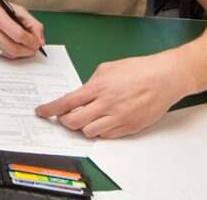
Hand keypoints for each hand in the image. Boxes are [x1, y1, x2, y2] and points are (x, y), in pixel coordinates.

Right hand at [0, 0, 44, 57]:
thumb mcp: (15, 8)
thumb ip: (31, 23)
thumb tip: (40, 41)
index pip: (18, 34)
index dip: (31, 41)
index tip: (36, 43)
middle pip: (13, 48)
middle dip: (27, 51)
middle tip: (33, 49)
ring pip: (8, 54)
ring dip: (20, 53)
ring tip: (24, 47)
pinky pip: (1, 54)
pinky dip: (9, 51)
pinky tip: (10, 43)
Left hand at [36, 55, 183, 137]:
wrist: (165, 78)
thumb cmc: (137, 69)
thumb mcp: (107, 69)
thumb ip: (91, 83)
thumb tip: (79, 95)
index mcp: (98, 87)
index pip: (66, 102)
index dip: (50, 109)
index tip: (41, 112)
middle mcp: (106, 104)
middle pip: (74, 122)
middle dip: (64, 121)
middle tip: (64, 117)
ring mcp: (119, 118)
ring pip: (89, 132)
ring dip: (83, 127)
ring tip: (86, 118)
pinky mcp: (130, 127)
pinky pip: (107, 136)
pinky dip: (100, 131)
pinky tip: (102, 122)